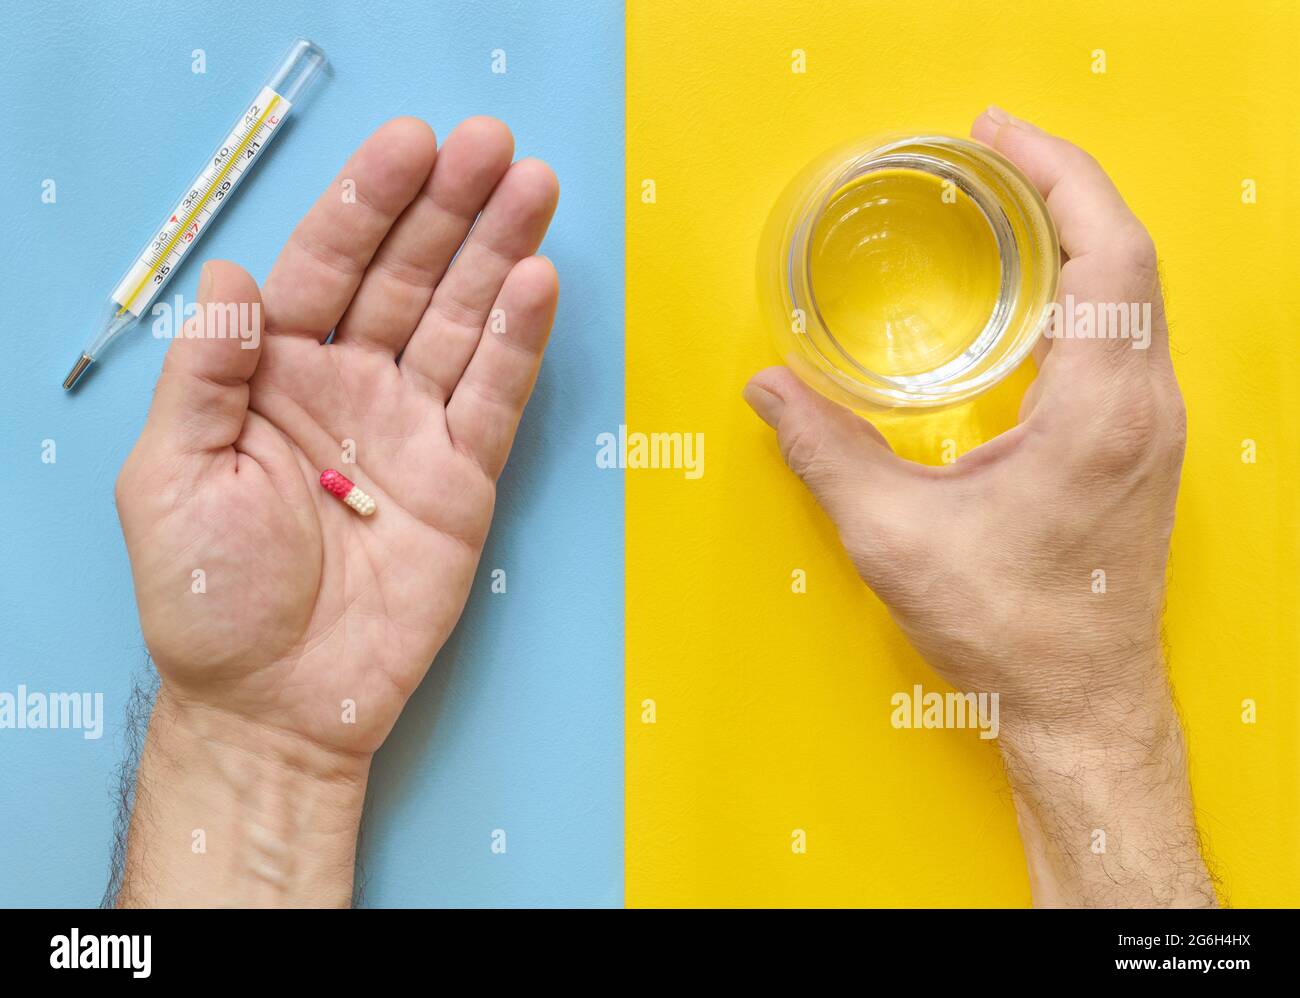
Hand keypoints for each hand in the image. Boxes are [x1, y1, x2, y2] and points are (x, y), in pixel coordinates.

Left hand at [114, 117, 557, 904]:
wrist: (277, 702)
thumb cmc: (209, 595)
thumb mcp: (170, 479)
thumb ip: (206, 375)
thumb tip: (229, 273)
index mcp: (274, 373)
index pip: (327, 266)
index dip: (367, 203)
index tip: (412, 145)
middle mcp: (350, 384)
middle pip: (407, 277)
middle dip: (450, 209)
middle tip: (496, 147)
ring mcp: (414, 427)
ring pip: (460, 323)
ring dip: (498, 255)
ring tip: (534, 189)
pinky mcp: (465, 477)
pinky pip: (494, 398)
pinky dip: (516, 343)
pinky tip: (537, 283)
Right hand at [744, 108, 1212, 906]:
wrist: (1080, 703)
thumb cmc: (1008, 629)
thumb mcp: (896, 536)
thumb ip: (825, 451)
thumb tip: (769, 388)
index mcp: (1098, 413)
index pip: (1110, 253)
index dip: (1059, 176)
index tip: (998, 138)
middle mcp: (1144, 408)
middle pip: (1129, 256)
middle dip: (1063, 187)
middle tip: (989, 154)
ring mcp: (1152, 427)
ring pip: (1135, 295)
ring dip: (1078, 236)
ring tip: (1006, 206)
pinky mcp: (1141, 447)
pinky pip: (1127, 335)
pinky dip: (1085, 289)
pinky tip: (1030, 298)